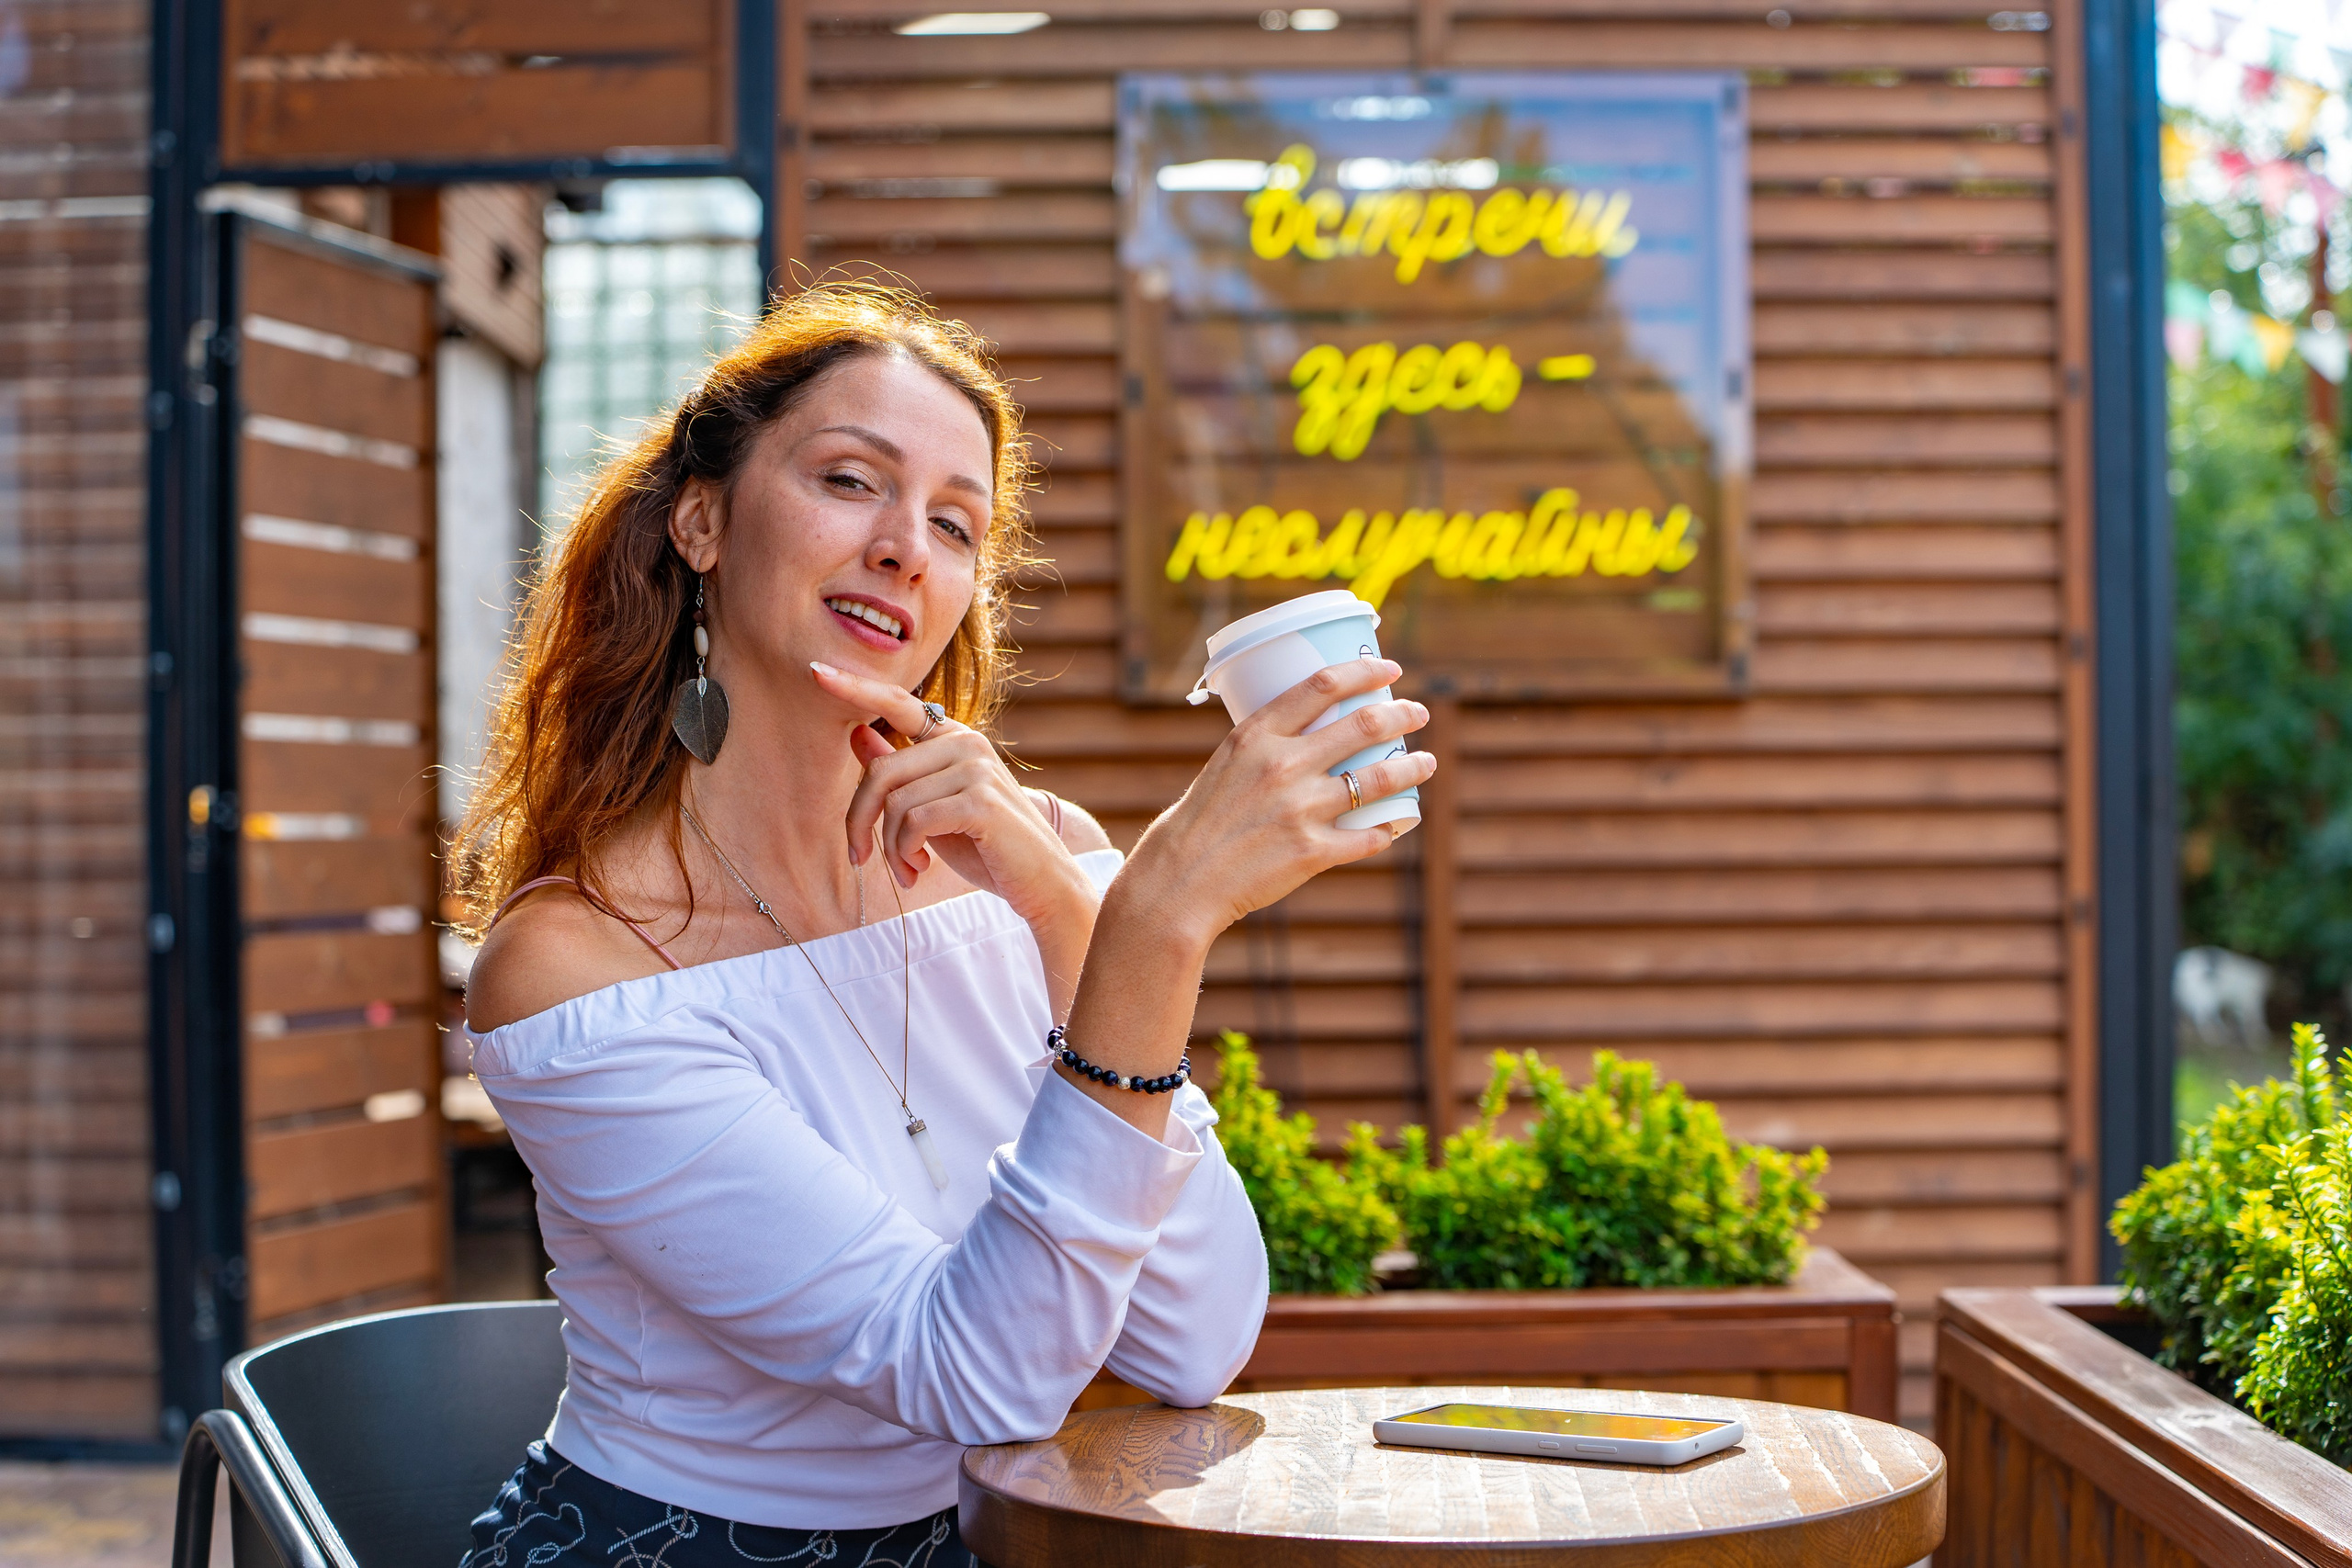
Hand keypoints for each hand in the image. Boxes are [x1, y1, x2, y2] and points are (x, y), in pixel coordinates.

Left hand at [811, 662, 1093, 934]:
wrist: (1041, 881)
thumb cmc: (984, 845)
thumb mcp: (932, 806)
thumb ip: (899, 770)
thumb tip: (856, 733)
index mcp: (953, 739)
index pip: (897, 704)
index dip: (856, 688)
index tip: (815, 671)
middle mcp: (966, 743)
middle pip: (880, 772)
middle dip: (859, 822)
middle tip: (859, 858)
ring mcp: (977, 768)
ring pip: (896, 804)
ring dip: (890, 849)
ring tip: (906, 870)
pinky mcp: (981, 801)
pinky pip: (915, 823)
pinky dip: (905, 854)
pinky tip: (919, 870)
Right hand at [1124, 657, 1433, 950]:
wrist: (1180, 881)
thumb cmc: (1200, 822)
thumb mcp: (1226, 765)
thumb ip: (1267, 748)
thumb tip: (1310, 736)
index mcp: (1257, 735)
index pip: (1322, 685)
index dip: (1364, 672)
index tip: (1390, 671)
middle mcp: (1283, 766)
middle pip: (1363, 725)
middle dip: (1402, 714)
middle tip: (1419, 713)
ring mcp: (1301, 810)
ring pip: (1379, 778)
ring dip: (1412, 766)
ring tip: (1426, 762)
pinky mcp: (1312, 852)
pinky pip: (1368, 836)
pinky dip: (1387, 828)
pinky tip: (1396, 823)